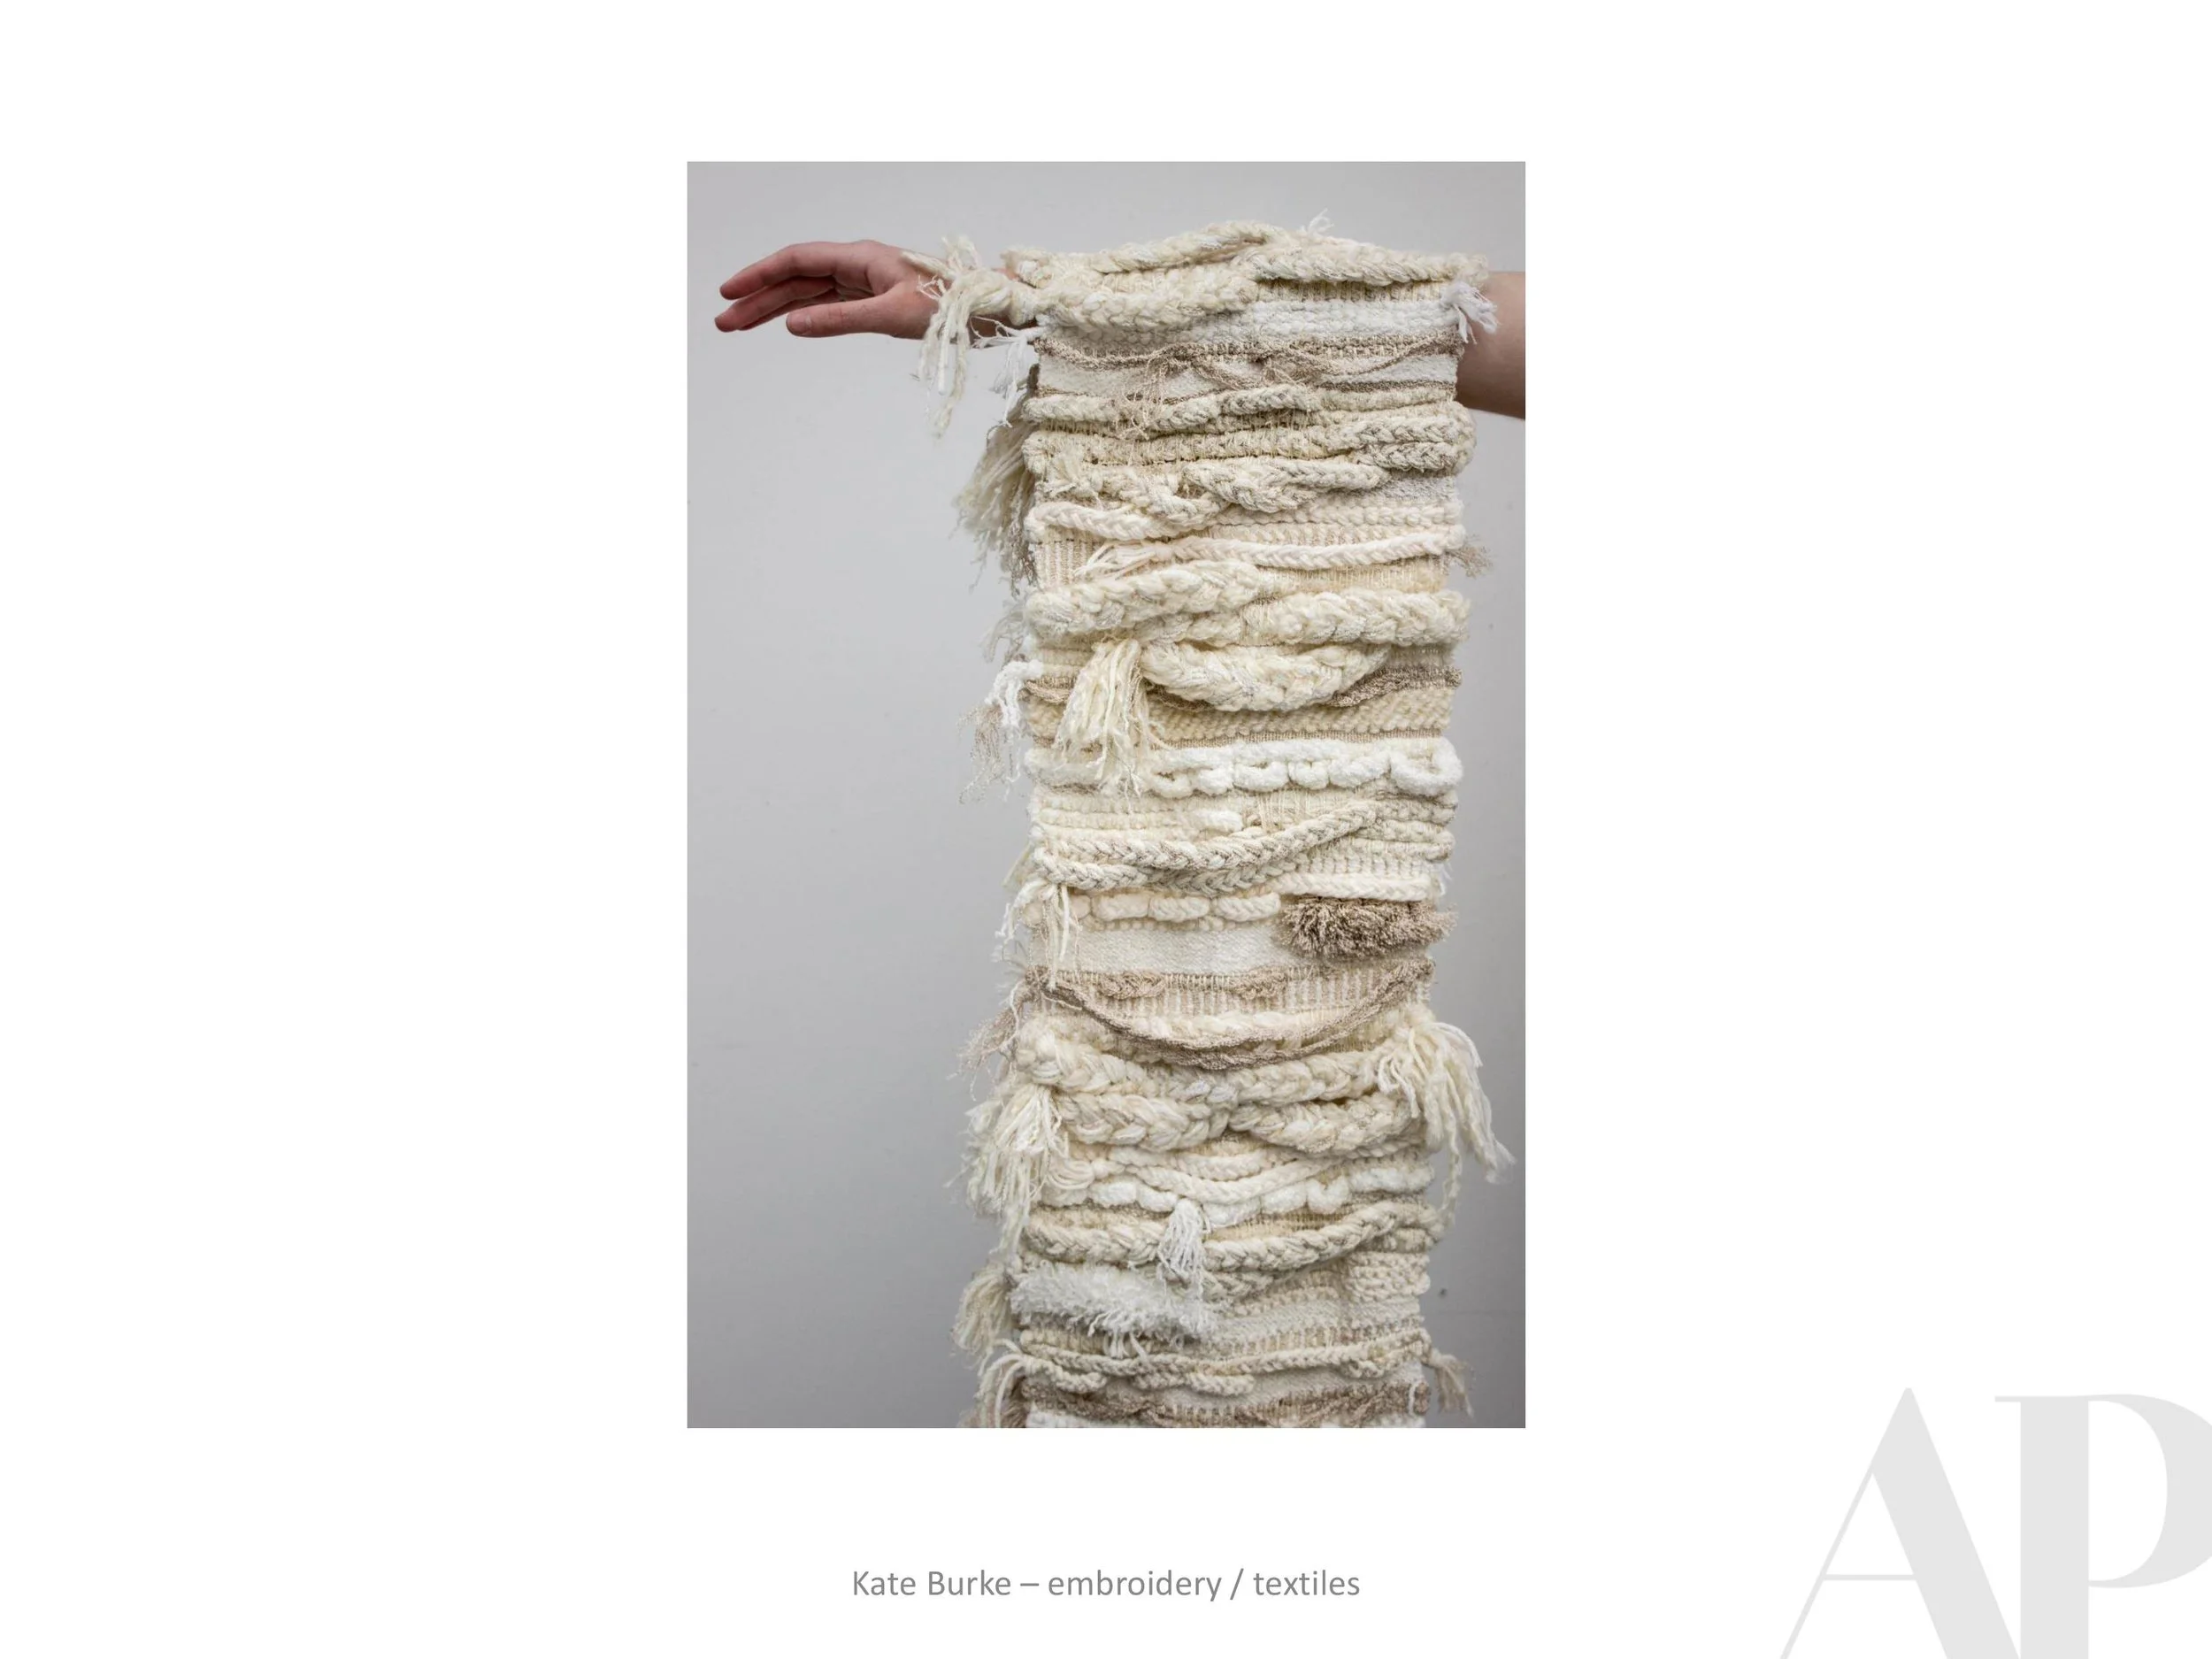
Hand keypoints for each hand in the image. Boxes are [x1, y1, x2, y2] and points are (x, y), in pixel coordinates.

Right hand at [714, 240, 937, 338]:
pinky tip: (783, 323)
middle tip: (724, 322)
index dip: (760, 275)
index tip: (730, 292)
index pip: (796, 260)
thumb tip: (793, 325)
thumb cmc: (949, 305)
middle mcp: (856, 265)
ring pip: (807, 293)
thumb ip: (840, 321)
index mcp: (859, 257)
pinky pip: (826, 304)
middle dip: (758, 298)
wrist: (987, 308)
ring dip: (774, 308)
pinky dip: (801, 314)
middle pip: (795, 278)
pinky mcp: (872, 299)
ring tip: (740, 326)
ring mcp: (863, 282)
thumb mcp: (892, 315)